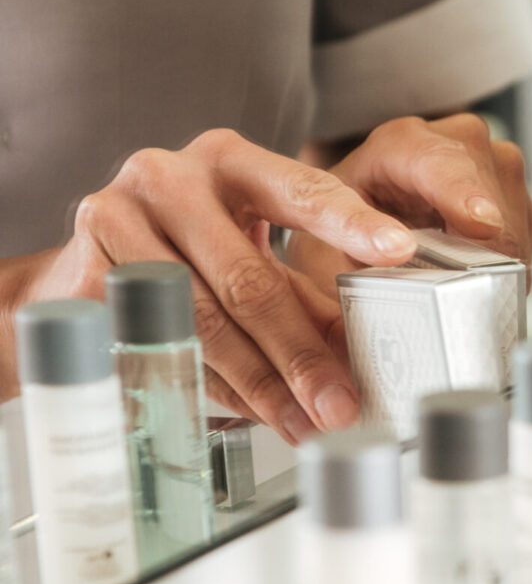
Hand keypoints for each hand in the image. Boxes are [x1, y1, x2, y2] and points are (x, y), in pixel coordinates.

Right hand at [10, 117, 531, 441]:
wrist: (86, 270)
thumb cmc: (192, 254)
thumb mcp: (258, 255)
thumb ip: (315, 296)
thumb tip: (373, 353)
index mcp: (230, 161)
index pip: (302, 189)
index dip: (352, 222)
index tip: (399, 251)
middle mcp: (168, 177)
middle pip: (249, 279)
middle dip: (302, 353)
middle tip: (341, 402)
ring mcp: (115, 220)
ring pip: (201, 321)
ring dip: (259, 384)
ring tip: (302, 422)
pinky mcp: (80, 274)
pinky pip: (159, 345)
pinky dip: (207, 386)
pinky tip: (244, 412)